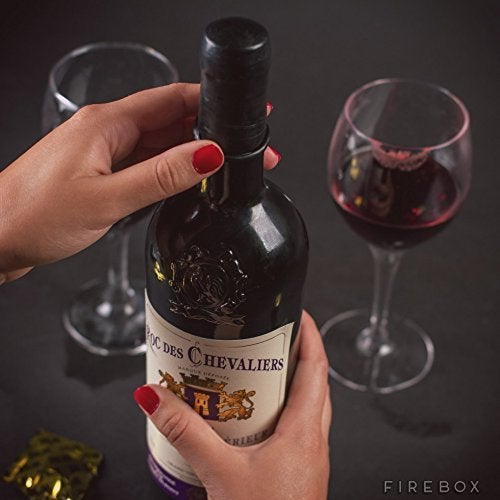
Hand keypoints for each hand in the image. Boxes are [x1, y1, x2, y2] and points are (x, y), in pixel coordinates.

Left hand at [0, 83, 279, 282]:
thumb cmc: (33, 215)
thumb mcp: (106, 198)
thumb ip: (160, 177)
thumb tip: (207, 155)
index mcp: (106, 124)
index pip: (171, 99)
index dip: (212, 102)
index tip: (243, 111)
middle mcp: (107, 132)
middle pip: (171, 121)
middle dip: (212, 133)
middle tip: (244, 153)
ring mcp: (104, 152)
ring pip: (161, 145)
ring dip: (194, 153)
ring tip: (223, 170)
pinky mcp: (102, 173)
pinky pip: (146, 164)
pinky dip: (171, 170)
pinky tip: (187, 183)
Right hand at [134, 311, 331, 499]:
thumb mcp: (220, 472)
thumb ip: (185, 432)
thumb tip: (155, 397)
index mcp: (304, 432)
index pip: (317, 368)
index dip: (311, 335)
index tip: (299, 313)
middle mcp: (313, 441)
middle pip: (316, 383)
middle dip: (299, 355)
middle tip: (273, 338)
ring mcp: (309, 458)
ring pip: (309, 406)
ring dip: (292, 383)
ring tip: (263, 371)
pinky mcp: (299, 471)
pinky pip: (299, 428)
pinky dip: (284, 411)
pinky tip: (258, 419)